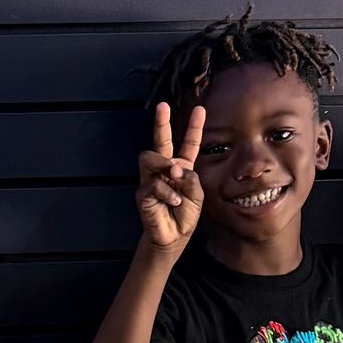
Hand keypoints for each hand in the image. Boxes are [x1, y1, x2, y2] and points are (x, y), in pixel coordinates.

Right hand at [136, 103, 205, 250]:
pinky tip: (174, 202)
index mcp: (182, 168)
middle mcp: (165, 170)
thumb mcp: (197, 194)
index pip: (188, 144)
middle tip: (162, 106)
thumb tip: (173, 167)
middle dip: (161, 122)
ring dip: (164, 165)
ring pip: (150, 157)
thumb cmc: (185, 215)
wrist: (173, 237)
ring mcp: (151, 180)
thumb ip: (190, 178)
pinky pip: (154, 183)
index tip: (200, 109)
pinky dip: (168, 193)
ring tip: (173, 178)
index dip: (194, 127)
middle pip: (161, 141)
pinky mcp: (143, 193)